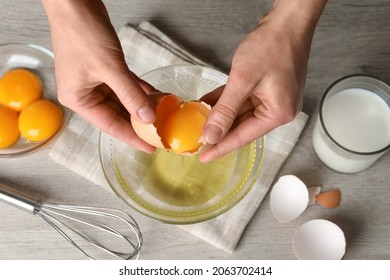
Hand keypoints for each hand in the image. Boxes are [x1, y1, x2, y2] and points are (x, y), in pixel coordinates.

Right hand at [42, 0, 156, 152]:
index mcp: (79, 99)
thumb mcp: (109, 68)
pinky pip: (125, 85)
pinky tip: (156, 95)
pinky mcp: (104, 69)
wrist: (75, 3)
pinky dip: (139, 90)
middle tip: (162, 131)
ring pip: (123, 99)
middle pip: (118, 114)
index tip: (151, 147)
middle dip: (140, 121)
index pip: (110, 125)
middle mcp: (85, 93)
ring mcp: (95, 81)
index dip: (132, 137)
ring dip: (142, 104)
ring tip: (164, 113)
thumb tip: (148, 118)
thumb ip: (131, 94)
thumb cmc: (82, 33)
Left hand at [199, 0, 326, 162]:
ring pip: (240, 113)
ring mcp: (272, 98)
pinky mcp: (266, 88)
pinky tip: (209, 104)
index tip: (204, 156)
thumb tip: (212, 135)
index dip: (221, 147)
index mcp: (277, 113)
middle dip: (218, 131)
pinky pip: (242, 100)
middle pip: (242, 127)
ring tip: (199, 122)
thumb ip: (225, 110)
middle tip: (197, 141)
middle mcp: (278, 110)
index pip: (243, 137)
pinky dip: (226, 102)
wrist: (287, 22)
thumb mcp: (243, 80)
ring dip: (220, 115)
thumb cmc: (273, 46)